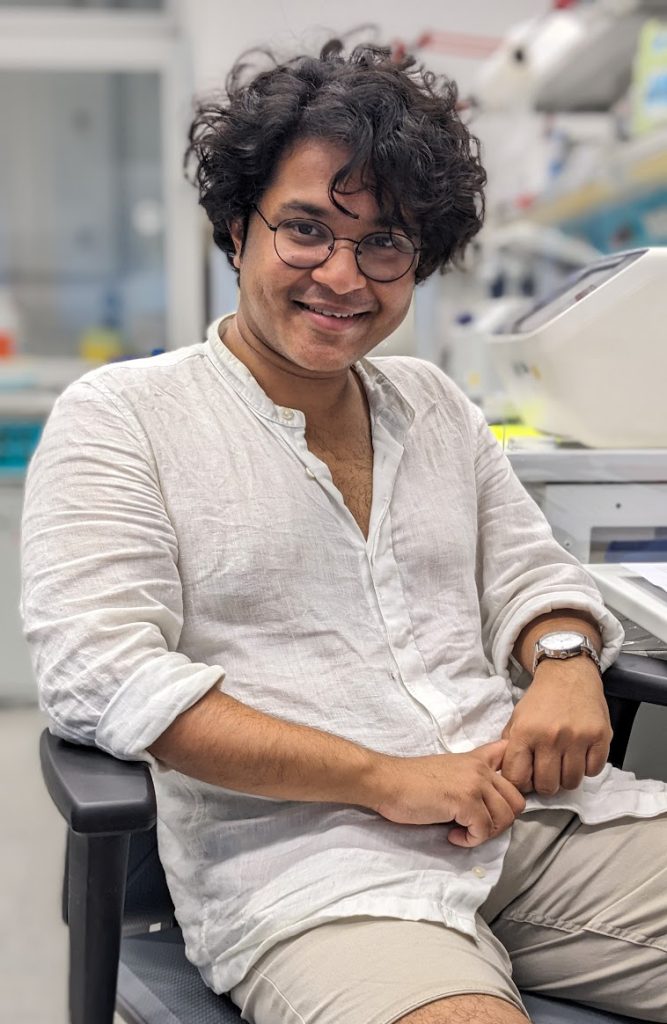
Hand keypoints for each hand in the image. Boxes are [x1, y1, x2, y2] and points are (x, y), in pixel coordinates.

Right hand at [371, 740, 525, 847]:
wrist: (388, 782)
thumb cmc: (411, 781)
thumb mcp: (447, 769)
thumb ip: (469, 775)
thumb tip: (487, 799)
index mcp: (476, 759)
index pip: (510, 757)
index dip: (512, 782)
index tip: (493, 800)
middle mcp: (480, 769)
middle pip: (517, 801)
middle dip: (500, 820)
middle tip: (477, 826)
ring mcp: (474, 784)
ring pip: (504, 818)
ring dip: (485, 832)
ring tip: (463, 831)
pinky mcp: (465, 802)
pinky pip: (483, 830)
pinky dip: (469, 840)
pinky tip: (452, 835)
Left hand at [501, 657, 611, 795]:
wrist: (568, 674)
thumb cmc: (541, 700)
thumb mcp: (516, 719)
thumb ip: (510, 747)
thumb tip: (507, 777)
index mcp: (525, 732)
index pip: (518, 778)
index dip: (521, 784)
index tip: (527, 778)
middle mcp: (551, 737)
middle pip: (547, 786)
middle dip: (546, 784)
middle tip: (548, 771)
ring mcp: (578, 738)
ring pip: (571, 782)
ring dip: (567, 777)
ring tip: (564, 762)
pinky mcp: (600, 737)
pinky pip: (593, 771)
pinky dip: (587, 768)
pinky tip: (580, 754)